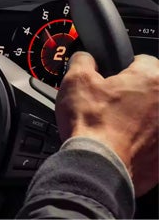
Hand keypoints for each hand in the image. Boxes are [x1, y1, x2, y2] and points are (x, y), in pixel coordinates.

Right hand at [56, 52, 158, 195]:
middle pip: (151, 89)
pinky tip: (123, 144)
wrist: (99, 167)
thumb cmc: (92, 125)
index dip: (121, 68)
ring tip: (115, 126)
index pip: (142, 60)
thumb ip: (83, 60)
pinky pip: (153, 141)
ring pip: (154, 115)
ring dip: (140, 117)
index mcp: (152, 78)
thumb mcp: (75, 80)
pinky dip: (142, 141)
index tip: (111, 79)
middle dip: (133, 94)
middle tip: (110, 104)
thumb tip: (85, 58)